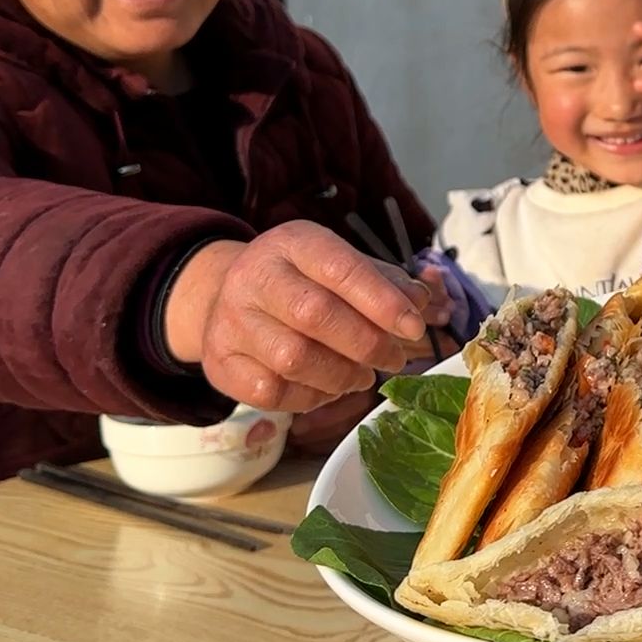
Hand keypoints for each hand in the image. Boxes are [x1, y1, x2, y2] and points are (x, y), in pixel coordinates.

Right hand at [163, 221, 450, 412]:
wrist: (226, 295)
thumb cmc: (306, 282)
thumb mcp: (344, 267)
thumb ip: (388, 283)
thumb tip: (422, 304)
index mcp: (294, 243)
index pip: (342, 269)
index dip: (383, 301)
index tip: (414, 329)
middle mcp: (255, 276)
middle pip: (316, 316)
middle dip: (367, 344)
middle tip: (395, 359)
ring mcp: (231, 320)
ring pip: (294, 359)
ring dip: (342, 376)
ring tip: (362, 376)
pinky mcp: (218, 362)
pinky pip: (271, 393)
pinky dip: (309, 398)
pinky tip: (326, 388)